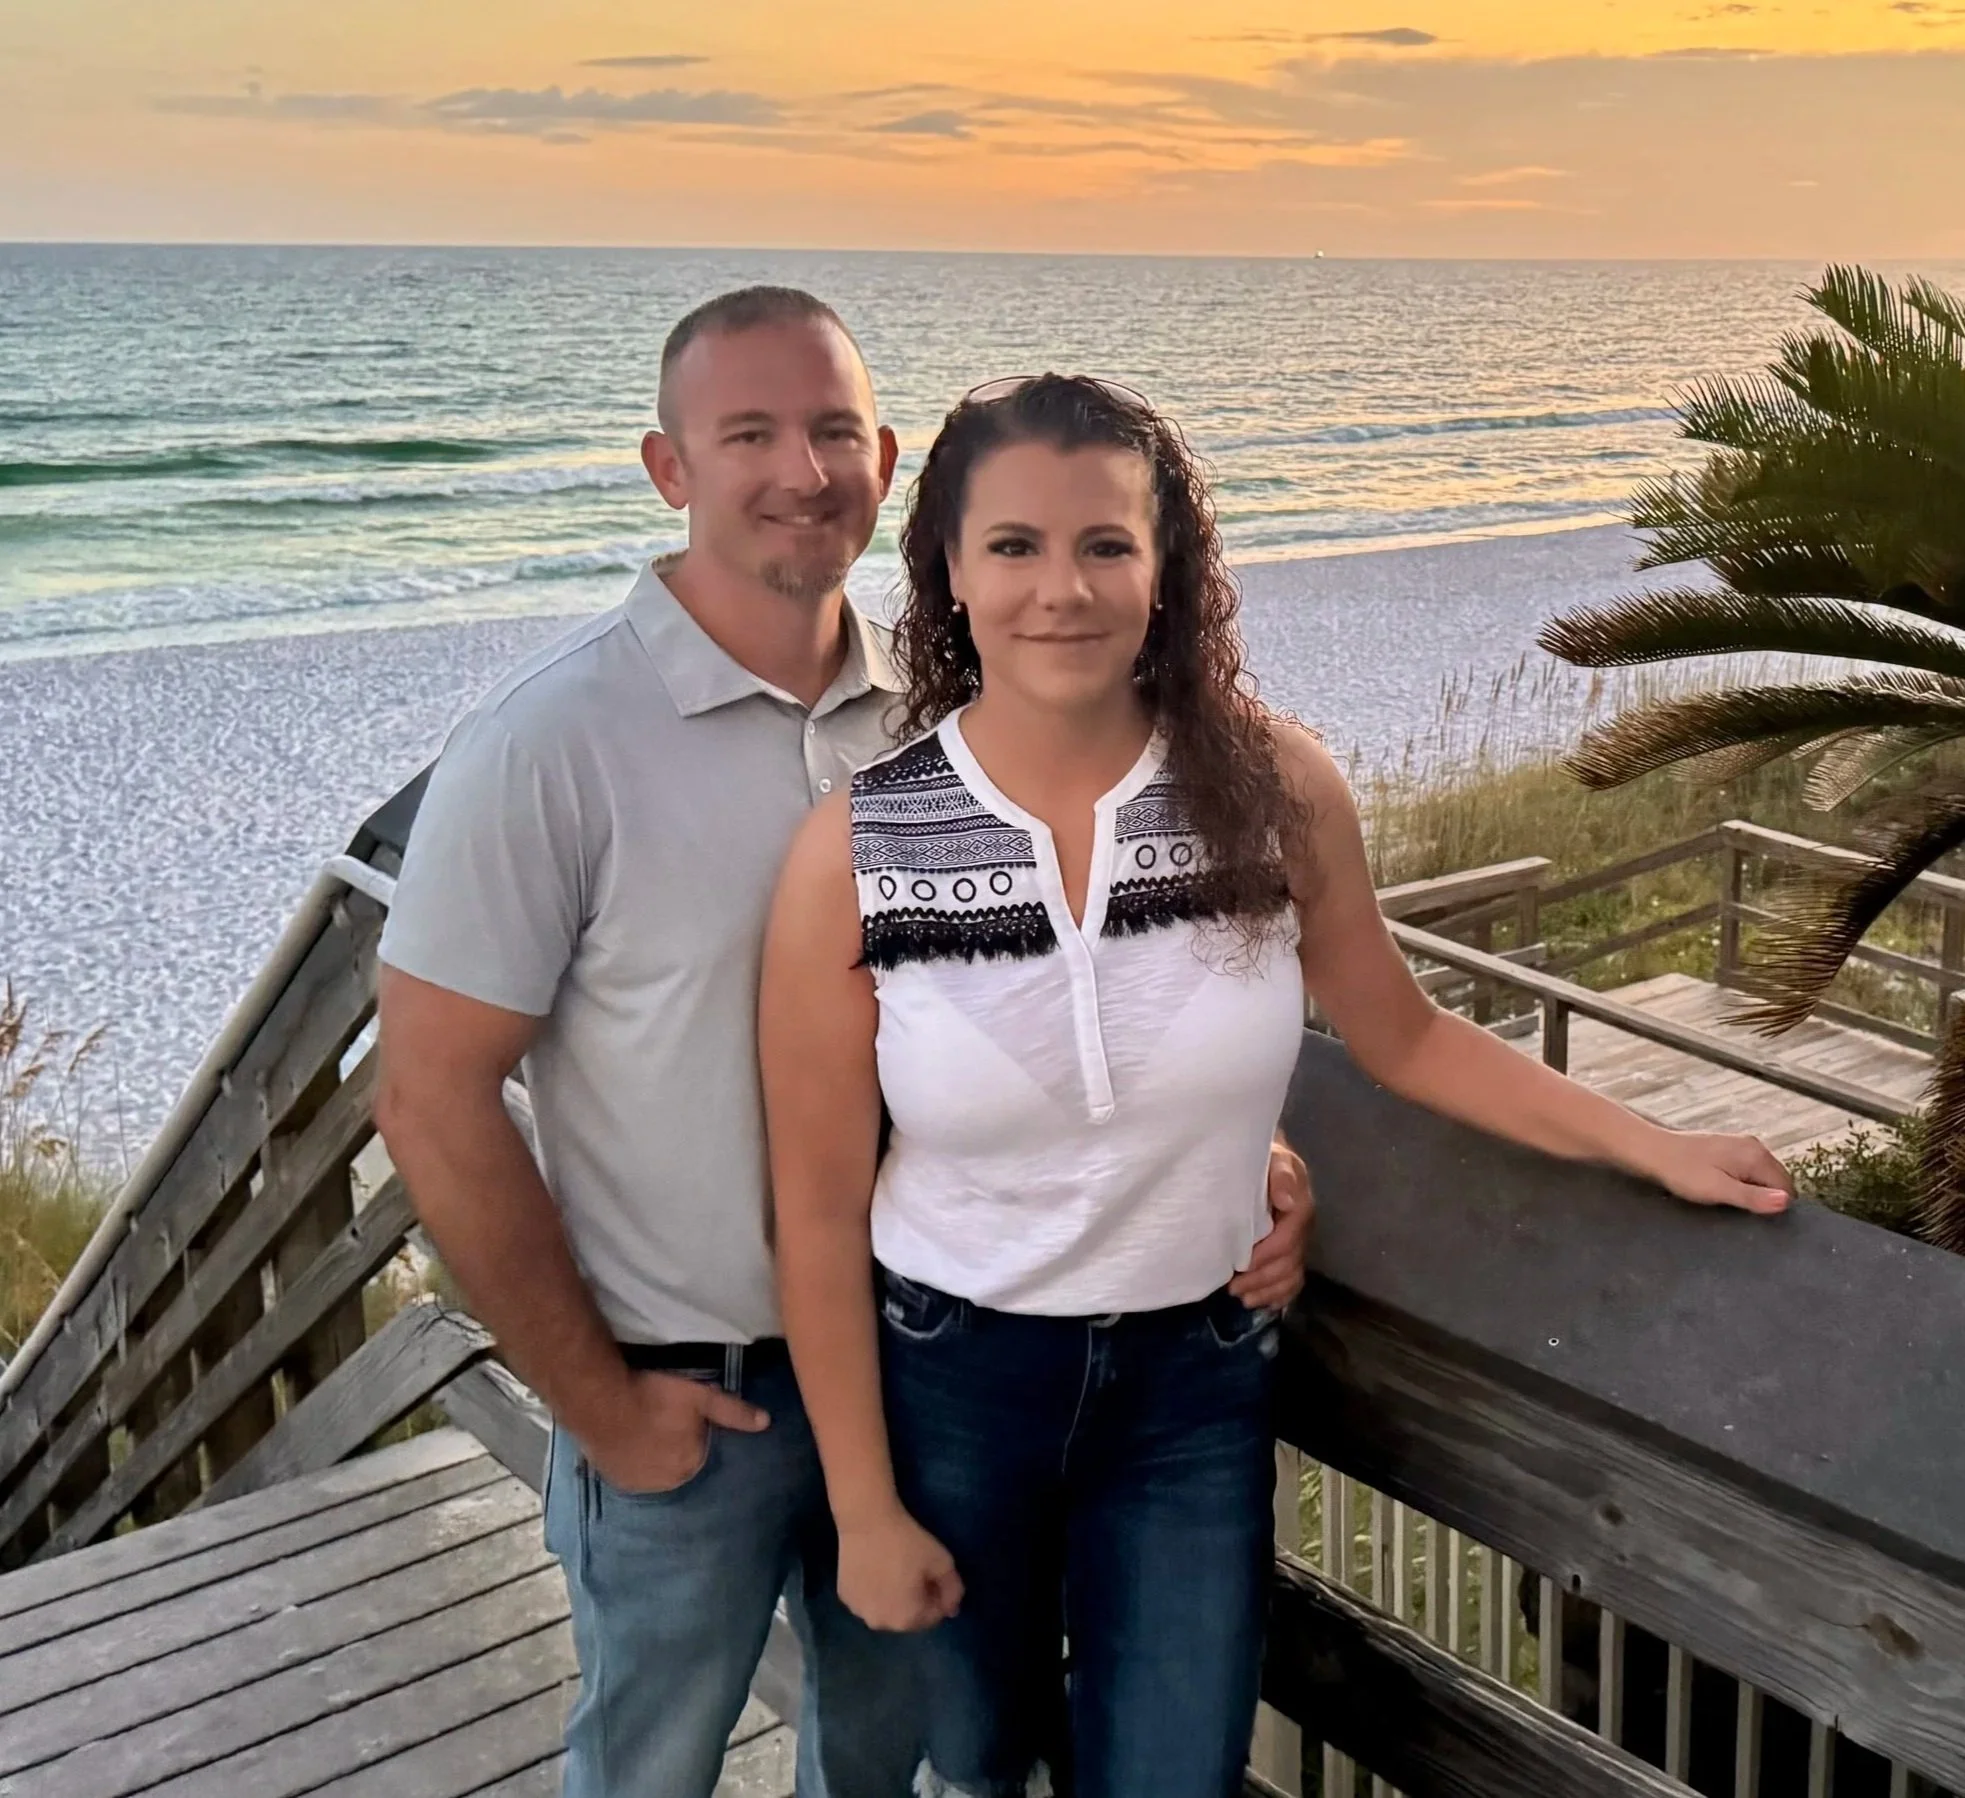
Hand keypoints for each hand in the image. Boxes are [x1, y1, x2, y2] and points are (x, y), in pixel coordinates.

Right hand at [580, 1368, 769, 1494]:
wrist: (602, 1402)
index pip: (700, 1449)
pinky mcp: (614, 1481)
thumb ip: (733, 1412)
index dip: (692, 1429)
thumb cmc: (654, 1396)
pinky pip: (630, 1472)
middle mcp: (668, 1483)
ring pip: (654, 1468)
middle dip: (672, 1443)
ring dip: (651, 1453)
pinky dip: (631, 1460)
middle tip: (659, 1417)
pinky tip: (626, 1439)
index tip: (679, 1412)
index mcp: (691, 1464)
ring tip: (641, 1427)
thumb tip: (766, 1422)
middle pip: (678, 1461)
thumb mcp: (700, 1397)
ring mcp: (638, 1485)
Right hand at [837, 1508, 964, 1631]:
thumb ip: (953, 1590)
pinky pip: (867, 1600)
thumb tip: (951, 1610)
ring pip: (885, 1610)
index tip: (933, 1575)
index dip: (938, 1596)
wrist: (867, 1520)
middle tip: (915, 1573)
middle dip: (916, 1600)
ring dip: (893, 1599)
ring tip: (894, 1571)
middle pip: (908, 1617)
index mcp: (906, 1620)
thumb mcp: (943, 1562)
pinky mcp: (844, 1596)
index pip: (933, 1617)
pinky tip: (875, 1570)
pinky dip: (873, 1592)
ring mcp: (858, 1611)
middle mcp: (880, 1623)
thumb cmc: (908, 1542)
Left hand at [1230, 1137, 1314, 1308]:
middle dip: (1261, 1280)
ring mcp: (1299, 1243)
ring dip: (1269, 1291)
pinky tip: (1264, 1303)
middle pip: (1288, 1264)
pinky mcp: (1292, 1251)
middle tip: (1232, 1289)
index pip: (1284, 1242)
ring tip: (1244, 1300)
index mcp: (1300, 1208)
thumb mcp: (1274, 1157)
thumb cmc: (1265, 1159)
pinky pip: (1293, 1280)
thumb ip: (1281, 1176)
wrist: (1267, 1158)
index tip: (1237, 1269)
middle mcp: (1302, 1230)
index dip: (1263, 1259)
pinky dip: (1280, 1295)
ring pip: (1291, 1276)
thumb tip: (1286, 1202)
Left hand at [1642, 1128, 1791, 1214]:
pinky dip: (1743, 1182)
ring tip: (1730, 1201)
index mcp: (1756, 1155)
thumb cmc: (1682, 1172)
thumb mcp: (1718, 1190)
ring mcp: (1741, 1145)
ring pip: (1762, 1176)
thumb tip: (1786, 1202)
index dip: (1775, 1207)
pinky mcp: (1728, 1148)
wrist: (1652, 1151)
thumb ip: (1752, 1197)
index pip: (1786, 1188)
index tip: (1755, 1218)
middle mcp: (1754, 1146)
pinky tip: (1724, 1190)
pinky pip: (1748, 1170)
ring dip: (1753, 1191)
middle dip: (1766, 1198)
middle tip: (1741, 1212)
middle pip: (1777, 1181)